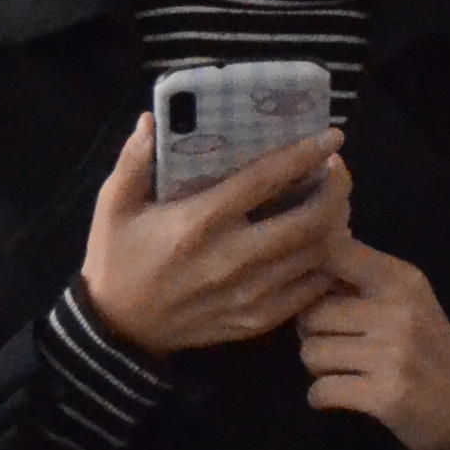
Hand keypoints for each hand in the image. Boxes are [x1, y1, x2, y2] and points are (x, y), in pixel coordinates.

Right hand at [79, 115, 352, 357]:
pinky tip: (324, 246)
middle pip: (307, 222)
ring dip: (335, 226)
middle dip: (335, 192)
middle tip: (336, 173)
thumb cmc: (117, 260)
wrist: (116, 330)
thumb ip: (133, 161)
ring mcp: (248, 295)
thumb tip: (152, 120)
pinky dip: (325, 265)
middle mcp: (231, 258)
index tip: (331, 138)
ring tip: (334, 204)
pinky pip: (308, 292)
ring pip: (314, 256)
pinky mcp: (255, 321)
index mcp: (199, 222)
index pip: (265, 181)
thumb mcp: (112, 205)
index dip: (304, 156)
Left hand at [299, 239, 449, 449]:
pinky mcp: (385, 394)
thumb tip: (302, 261)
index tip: (314, 296)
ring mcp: (392, 353)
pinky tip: (341, 396)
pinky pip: (321, 390)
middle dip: (313, 335)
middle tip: (335, 347)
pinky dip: (321, 397)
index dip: (308, 274)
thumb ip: (360, 280)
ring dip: (319, 368)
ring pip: (311, 352)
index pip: (334, 253)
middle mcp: (398, 310)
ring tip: (343, 371)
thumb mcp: (406, 302)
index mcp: (401, 279)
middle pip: (312, 314)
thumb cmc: (426, 350)